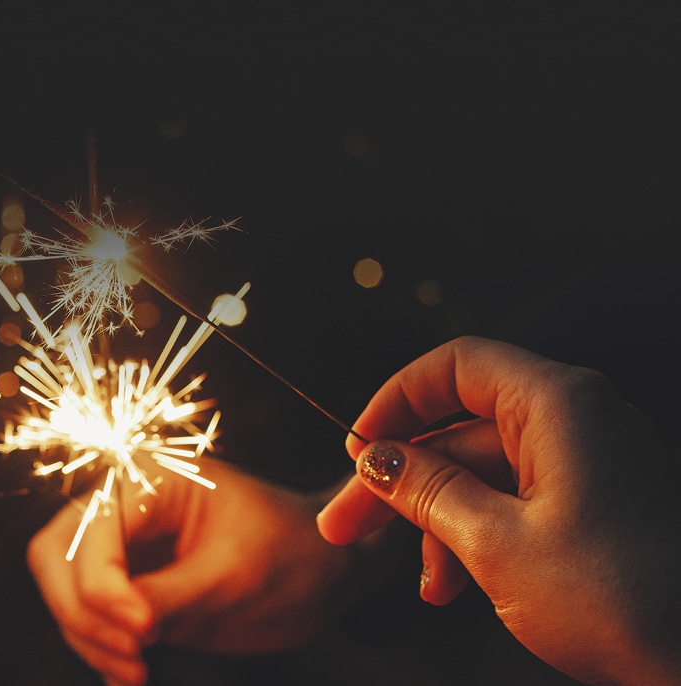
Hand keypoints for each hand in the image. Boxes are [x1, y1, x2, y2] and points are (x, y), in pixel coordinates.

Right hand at [28, 459, 374, 685]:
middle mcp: (126, 504)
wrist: (326, 570)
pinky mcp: (131, 583)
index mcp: (151, 478)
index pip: (92, 528)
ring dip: (84, 633)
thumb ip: (173, 594)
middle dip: (80, 609)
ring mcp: (125, 545)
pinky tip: (130, 672)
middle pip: (55, 552)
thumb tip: (126, 621)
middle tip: (132, 652)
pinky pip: (85, 613)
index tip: (142, 631)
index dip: (103, 585)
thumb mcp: (236, 574)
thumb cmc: (291, 551)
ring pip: (61, 584)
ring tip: (136, 669)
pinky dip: (95, 646)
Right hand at [317, 336, 680, 685]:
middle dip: (404, 479)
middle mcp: (580, 418)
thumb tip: (376, 459)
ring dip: (444, 521)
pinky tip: (463, 586)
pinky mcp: (609, 507)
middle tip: (346, 525)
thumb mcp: (496, 544)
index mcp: (557, 402)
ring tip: (426, 585)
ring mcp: (598, 463)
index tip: (355, 448)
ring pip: (492, 471)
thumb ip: (427, 489)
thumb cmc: (620, 600)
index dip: (395, 402)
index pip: (454, 366)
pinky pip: (527, 500)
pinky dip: (487, 534)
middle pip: (465, 427)